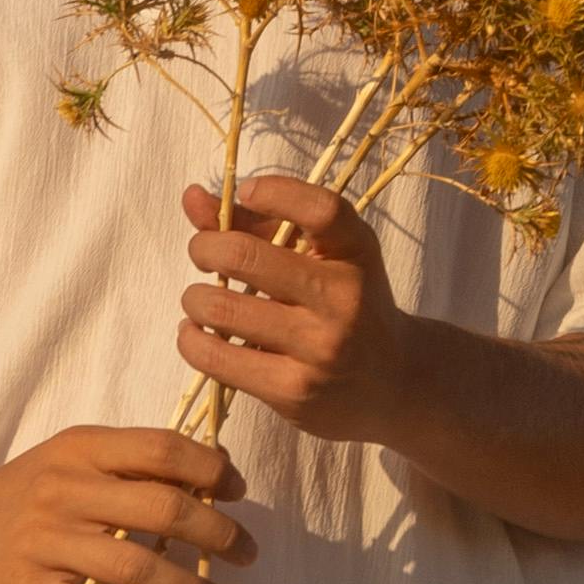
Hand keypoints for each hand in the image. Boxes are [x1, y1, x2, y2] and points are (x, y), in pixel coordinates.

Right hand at [0, 425, 248, 583]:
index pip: (161, 450)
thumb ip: (131, 461)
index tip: (240, 492)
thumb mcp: (73, 457)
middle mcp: (66, 490)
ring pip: (135, 567)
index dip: (211, 470)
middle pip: (161, 509)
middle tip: (247, 553)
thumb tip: (214, 469)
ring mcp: (46, 544)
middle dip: (217, 534)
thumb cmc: (26, 490)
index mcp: (82, 448)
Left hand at [178, 175, 428, 445]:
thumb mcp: (322, 252)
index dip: (274, 192)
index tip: (245, 192)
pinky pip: (219, 360)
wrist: (392, 382)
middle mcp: (343, 298)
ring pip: (224, 309)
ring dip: (195, 298)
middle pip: (248, 257)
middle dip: (206, 248)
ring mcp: (319, 348)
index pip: (320, 209)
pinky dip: (192, 341)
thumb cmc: (345, 301)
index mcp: (356, 250)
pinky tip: (197, 334)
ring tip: (199, 299)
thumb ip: (257, 222)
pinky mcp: (294, 392)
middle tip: (202, 252)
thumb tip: (191, 198)